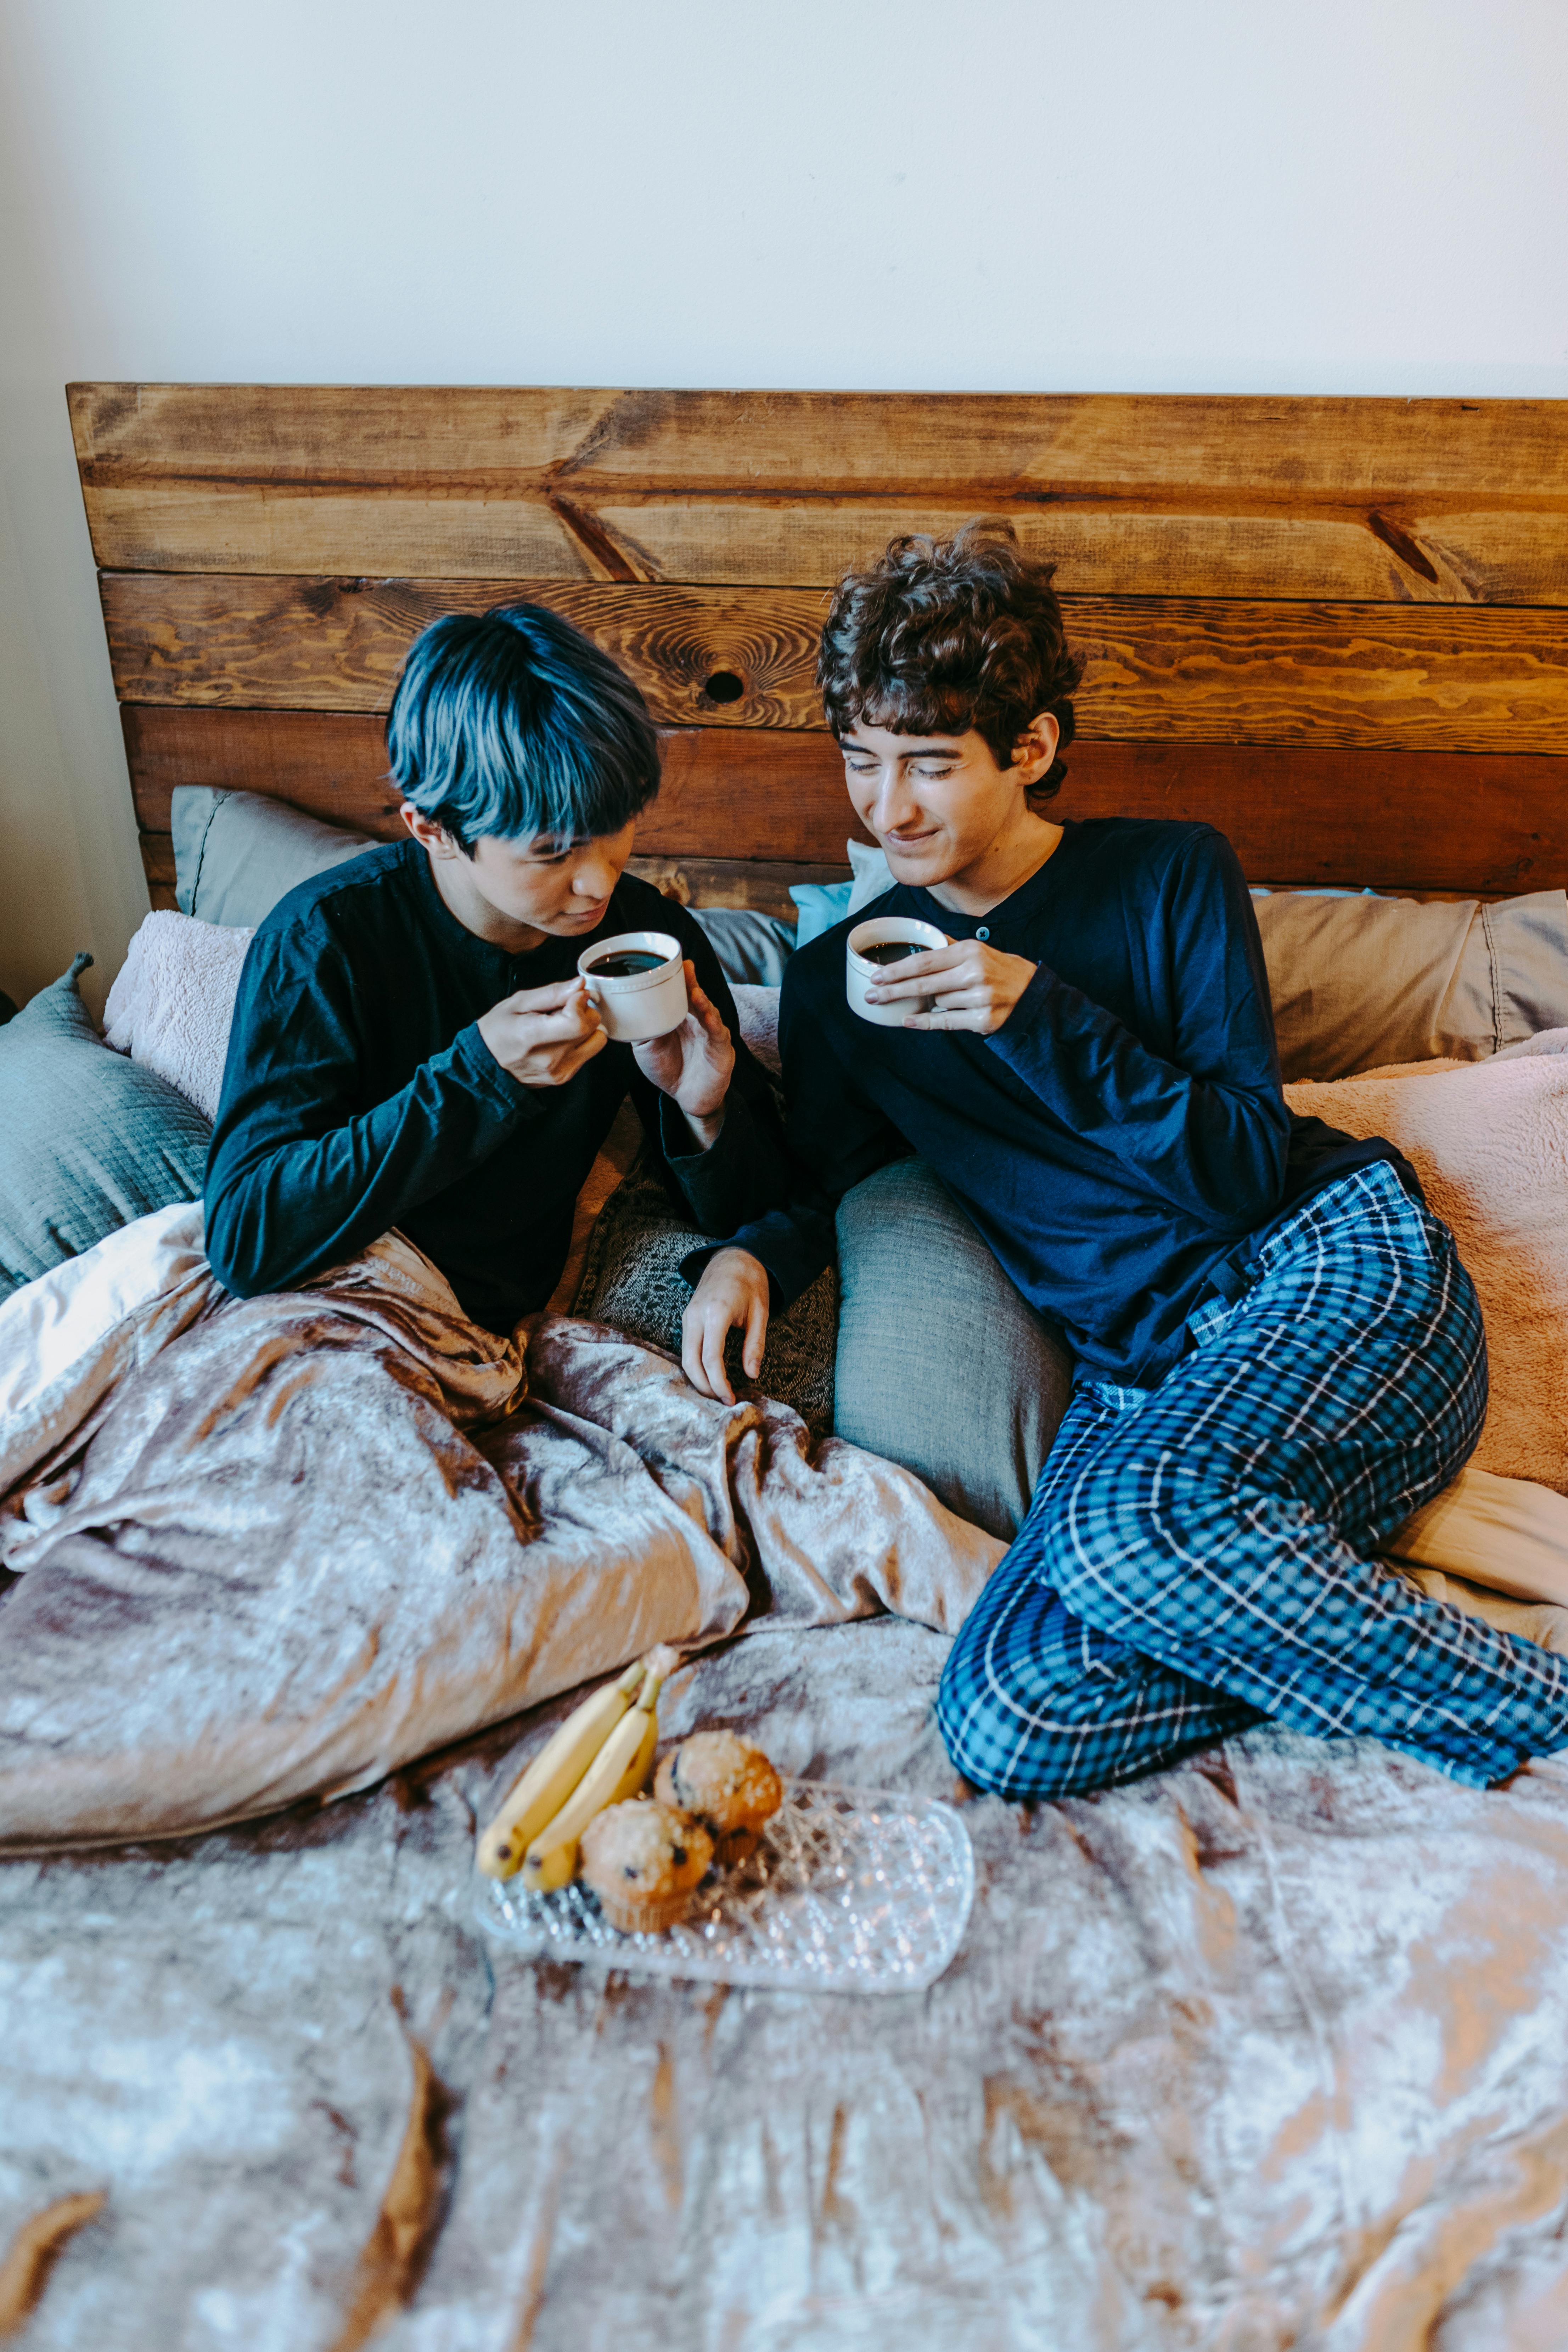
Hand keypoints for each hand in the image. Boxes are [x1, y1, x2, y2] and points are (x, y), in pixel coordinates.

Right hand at [477, 978, 608, 1086]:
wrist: (486, 1064)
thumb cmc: (497, 1030)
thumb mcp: (518, 1002)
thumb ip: (552, 993)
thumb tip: (580, 985)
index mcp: (533, 1037)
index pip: (578, 1021)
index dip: (579, 1003)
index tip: (570, 996)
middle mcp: (550, 1059)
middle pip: (592, 1027)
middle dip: (583, 1011)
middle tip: (560, 1010)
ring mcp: (560, 1072)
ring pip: (597, 1040)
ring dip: (585, 1027)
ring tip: (560, 1025)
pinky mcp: (564, 1077)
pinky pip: (589, 1052)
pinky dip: (580, 1041)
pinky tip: (559, 1039)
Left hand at [632, 962, 735, 1145]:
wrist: (684, 1097)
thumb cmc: (667, 1069)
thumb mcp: (647, 1046)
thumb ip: (641, 1026)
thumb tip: (623, 1007)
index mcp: (679, 1016)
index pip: (678, 993)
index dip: (677, 978)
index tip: (671, 963)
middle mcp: (696, 1020)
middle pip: (695, 996)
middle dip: (691, 981)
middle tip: (685, 966)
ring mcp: (710, 1033)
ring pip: (709, 1011)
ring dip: (702, 1001)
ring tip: (694, 991)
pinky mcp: (721, 1049)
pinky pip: (719, 1034)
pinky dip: (714, 1024)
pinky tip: (709, 1017)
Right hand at [681, 1247, 770, 1404]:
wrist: (734, 1257)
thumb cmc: (751, 1282)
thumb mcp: (761, 1313)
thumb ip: (755, 1345)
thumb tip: (752, 1374)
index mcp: (716, 1313)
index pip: (711, 1358)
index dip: (719, 1382)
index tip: (731, 1398)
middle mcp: (696, 1315)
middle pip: (690, 1361)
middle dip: (705, 1386)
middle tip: (723, 1401)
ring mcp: (688, 1316)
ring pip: (684, 1356)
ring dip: (698, 1378)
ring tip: (717, 1392)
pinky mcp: (687, 1317)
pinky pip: (686, 1347)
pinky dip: (695, 1365)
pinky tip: (709, 1375)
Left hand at [866, 940, 1037, 1034]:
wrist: (1030, 992)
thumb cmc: (997, 969)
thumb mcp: (975, 950)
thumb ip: (947, 947)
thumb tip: (918, 938)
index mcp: (969, 952)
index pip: (925, 960)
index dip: (898, 970)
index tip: (877, 976)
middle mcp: (974, 973)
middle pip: (923, 984)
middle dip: (893, 990)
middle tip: (872, 995)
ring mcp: (979, 998)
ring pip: (937, 1003)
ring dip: (932, 1003)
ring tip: (946, 997)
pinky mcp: (982, 1020)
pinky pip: (945, 1022)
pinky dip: (924, 1022)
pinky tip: (908, 1020)